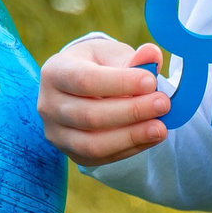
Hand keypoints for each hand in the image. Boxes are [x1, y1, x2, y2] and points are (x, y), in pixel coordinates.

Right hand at [38, 37, 172, 167]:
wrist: (82, 89)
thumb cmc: (99, 66)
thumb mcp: (112, 54)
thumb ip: (132, 58)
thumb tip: (151, 55)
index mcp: (55, 72)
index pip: (85, 80)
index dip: (120, 83)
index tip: (151, 81)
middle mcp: (48, 105)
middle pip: (89, 115)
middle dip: (131, 111)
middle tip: (163, 104)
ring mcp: (56, 133)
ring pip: (92, 144)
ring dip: (131, 137)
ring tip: (161, 128)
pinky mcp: (71, 153)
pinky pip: (101, 158)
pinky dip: (129, 149)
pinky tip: (151, 137)